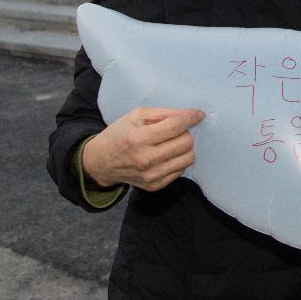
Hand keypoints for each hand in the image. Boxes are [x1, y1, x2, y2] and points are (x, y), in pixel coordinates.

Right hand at [81, 106, 204, 190]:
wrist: (101, 162)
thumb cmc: (119, 134)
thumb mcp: (136, 116)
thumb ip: (163, 113)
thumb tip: (190, 114)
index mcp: (139, 138)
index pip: (175, 127)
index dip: (191, 118)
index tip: (198, 114)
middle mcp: (146, 159)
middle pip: (186, 143)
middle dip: (185, 133)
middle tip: (175, 131)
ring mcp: (152, 176)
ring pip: (188, 158)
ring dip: (184, 148)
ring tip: (171, 143)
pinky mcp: (156, 186)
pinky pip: (181, 170)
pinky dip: (177, 160)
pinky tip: (165, 155)